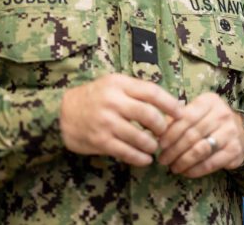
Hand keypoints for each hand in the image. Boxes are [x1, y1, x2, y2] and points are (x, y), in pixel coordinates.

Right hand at [60, 73, 182, 165]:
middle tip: (163, 132)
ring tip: (154, 146)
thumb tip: (171, 104)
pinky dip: (140, 158)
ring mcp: (106, 122)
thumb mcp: (113, 84)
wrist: (61, 113)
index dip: (170, 103)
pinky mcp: (100, 140)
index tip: (181, 112)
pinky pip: (126, 152)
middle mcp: (113, 101)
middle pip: (149, 115)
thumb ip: (137, 91)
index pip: (152, 92)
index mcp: (119, 84)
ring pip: (140, 137)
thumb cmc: (94, 97)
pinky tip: (145, 159)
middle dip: (162, 127)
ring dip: (152, 145)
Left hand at [157, 92, 243, 177]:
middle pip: (192, 135)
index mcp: (209, 101)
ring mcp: (230, 132)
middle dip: (174, 150)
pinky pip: (210, 163)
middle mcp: (222, 114)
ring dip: (183, 161)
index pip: (186, 117)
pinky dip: (195, 170)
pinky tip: (186, 172)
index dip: (171, 132)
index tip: (159, 144)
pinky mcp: (235, 150)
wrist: (240, 131)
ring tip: (173, 167)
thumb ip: (178, 119)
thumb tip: (156, 132)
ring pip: (200, 150)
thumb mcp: (197, 113)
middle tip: (162, 160)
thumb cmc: (211, 121)